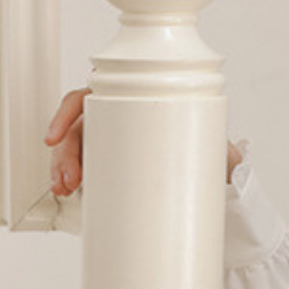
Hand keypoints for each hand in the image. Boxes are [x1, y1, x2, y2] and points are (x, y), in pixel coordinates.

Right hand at [45, 86, 243, 192]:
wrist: (213, 171)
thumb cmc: (210, 148)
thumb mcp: (212, 146)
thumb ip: (217, 148)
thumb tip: (232, 157)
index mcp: (137, 100)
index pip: (89, 98)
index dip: (66, 115)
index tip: (56, 139)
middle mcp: (121, 113)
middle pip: (78, 126)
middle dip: (65, 153)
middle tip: (68, 180)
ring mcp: (114, 135)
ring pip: (77, 145)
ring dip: (63, 166)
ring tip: (65, 188)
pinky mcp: (112, 157)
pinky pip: (86, 161)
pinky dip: (73, 174)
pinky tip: (69, 189)